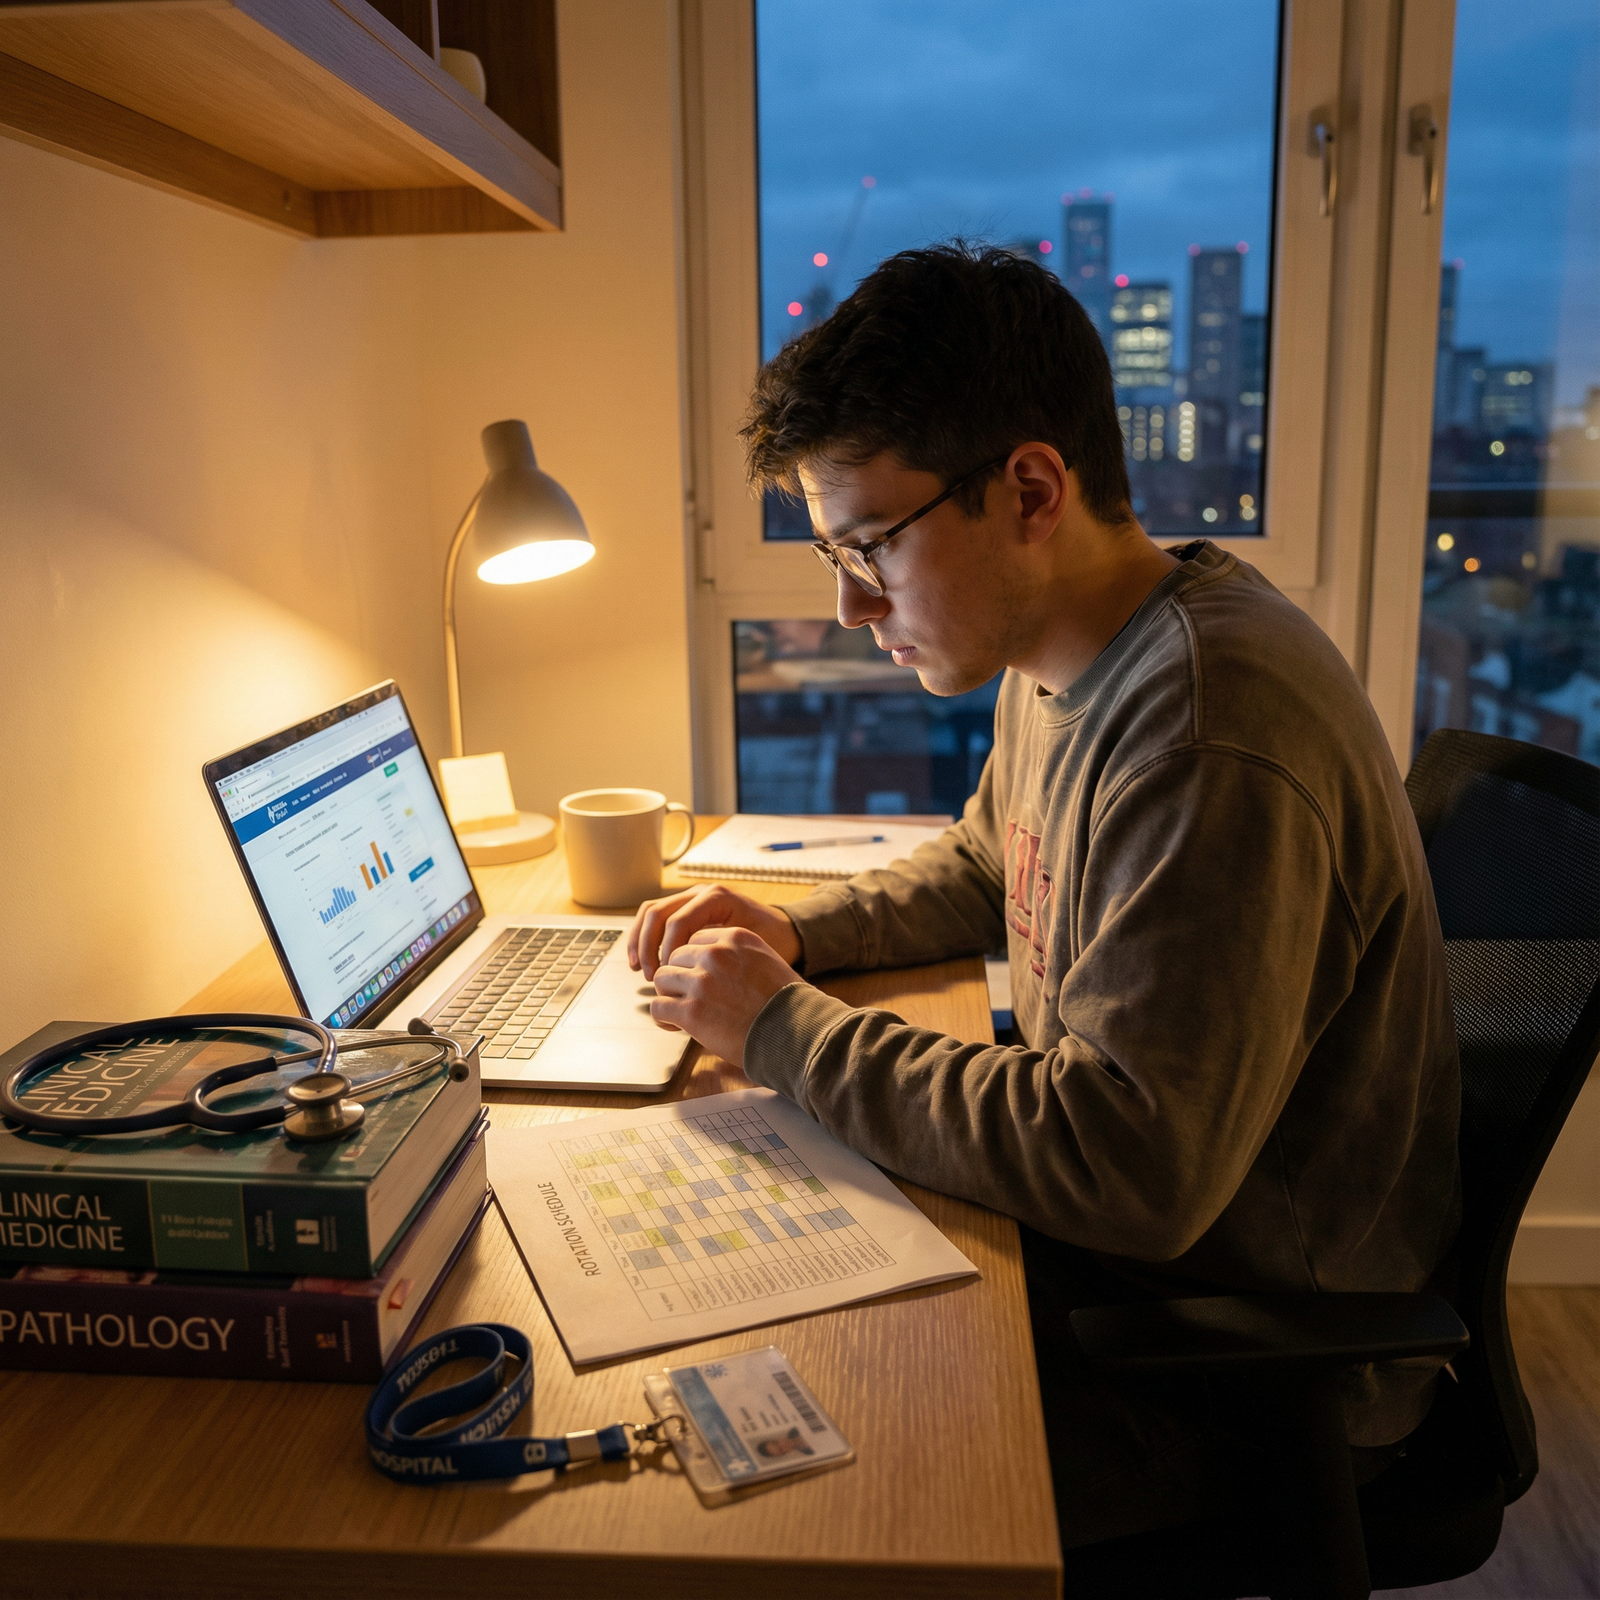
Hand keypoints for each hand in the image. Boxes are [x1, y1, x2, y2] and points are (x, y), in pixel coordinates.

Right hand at [628, 883, 800, 980]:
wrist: (785, 931)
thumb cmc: (774, 942)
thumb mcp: (753, 948)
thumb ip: (723, 956)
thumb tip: (690, 976)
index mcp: (717, 897)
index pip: (678, 921)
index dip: (666, 951)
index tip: (666, 976)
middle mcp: (701, 893)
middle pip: (658, 912)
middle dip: (648, 946)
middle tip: (649, 975)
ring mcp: (691, 898)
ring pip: (651, 912)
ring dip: (640, 941)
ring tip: (639, 969)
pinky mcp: (685, 909)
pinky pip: (656, 918)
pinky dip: (644, 937)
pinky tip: (641, 961)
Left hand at [648, 927, 799, 1066]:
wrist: (796, 1034)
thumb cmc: (787, 1005)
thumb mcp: (767, 962)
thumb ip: (738, 957)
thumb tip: (715, 966)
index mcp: (735, 938)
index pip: (694, 939)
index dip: (693, 961)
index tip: (698, 977)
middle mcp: (716, 955)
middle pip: (674, 957)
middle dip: (678, 978)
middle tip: (687, 997)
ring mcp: (702, 982)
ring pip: (661, 979)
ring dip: (668, 995)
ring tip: (679, 1012)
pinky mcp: (692, 1011)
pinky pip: (658, 1007)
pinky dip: (663, 1018)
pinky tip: (674, 1025)